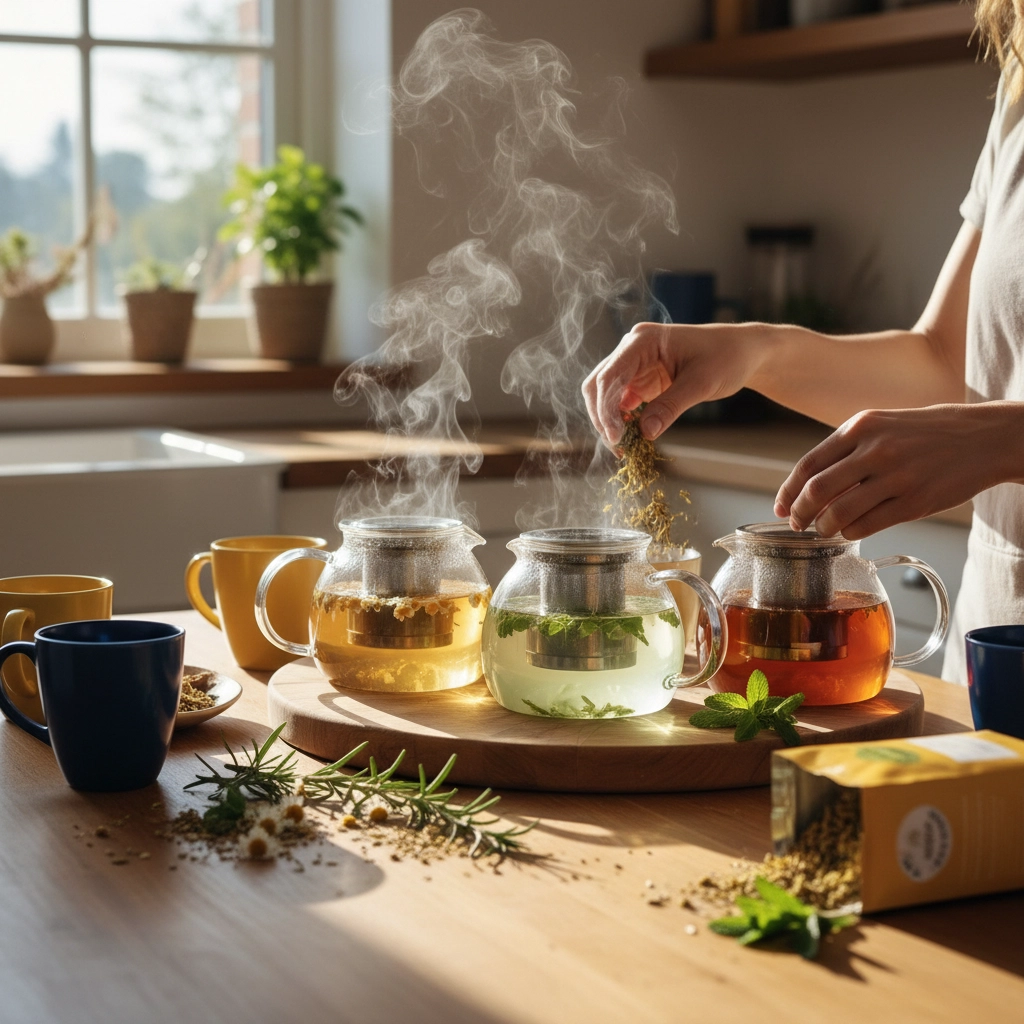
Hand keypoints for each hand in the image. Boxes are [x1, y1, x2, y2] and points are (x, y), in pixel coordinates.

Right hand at [582, 321, 764, 445]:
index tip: (615, 437)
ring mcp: (634, 366)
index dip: (605, 408)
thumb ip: (670, 406)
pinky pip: (621, 403)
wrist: (743, 353)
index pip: (610, 376)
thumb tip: (645, 433)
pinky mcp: (641, 381)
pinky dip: (622, 422)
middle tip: (618, 447)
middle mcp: (631, 350)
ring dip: (610, 422)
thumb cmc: (726, 357)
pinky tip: (632, 439)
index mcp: (642, 341)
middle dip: (603, 417)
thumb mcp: (700, 383)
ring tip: (624, 448)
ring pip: (605, 396)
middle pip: (599, 385)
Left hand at [774, 404, 1018, 538]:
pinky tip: (850, 531)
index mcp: (860, 427)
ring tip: (824, 530)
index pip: (808, 465)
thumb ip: (847, 450)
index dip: (788, 491)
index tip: (781, 507)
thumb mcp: (881, 425)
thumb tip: (809, 485)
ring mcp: (895, 477)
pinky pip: (866, 525)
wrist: (982, 437)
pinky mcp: (914, 502)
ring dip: (824, 528)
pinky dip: (850, 533)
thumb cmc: (926, 433)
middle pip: (817, 491)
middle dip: (799, 514)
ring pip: (839, 513)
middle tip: (797, 525)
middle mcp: (875, 450)